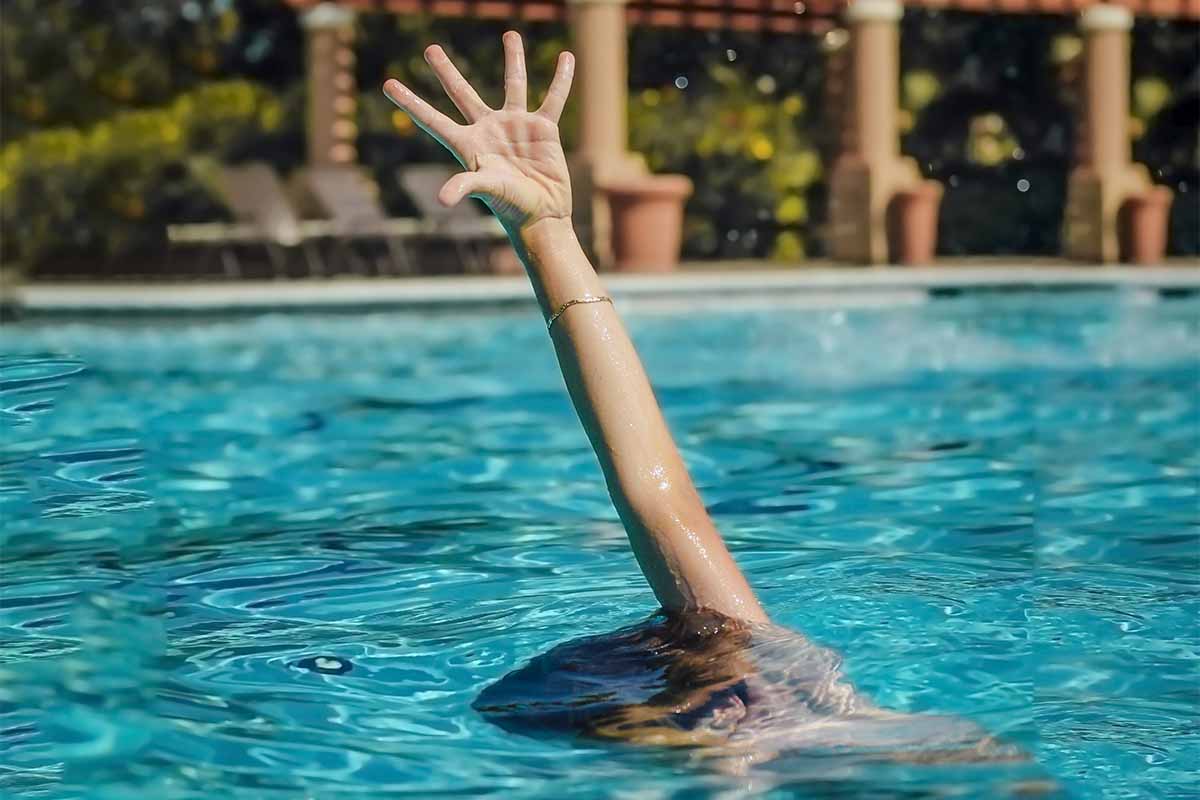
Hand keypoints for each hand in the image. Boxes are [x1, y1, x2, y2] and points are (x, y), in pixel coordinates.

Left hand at [383, 32, 574, 231]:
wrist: (543, 213)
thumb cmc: (511, 205)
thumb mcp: (487, 189)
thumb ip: (465, 186)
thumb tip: (443, 200)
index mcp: (467, 143)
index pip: (432, 118)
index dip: (410, 102)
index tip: (388, 84)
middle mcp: (488, 129)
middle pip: (461, 93)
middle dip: (445, 71)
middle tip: (430, 49)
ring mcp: (516, 125)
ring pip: (513, 84)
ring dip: (513, 58)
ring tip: (511, 34)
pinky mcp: (543, 128)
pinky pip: (553, 98)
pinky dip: (561, 79)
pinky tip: (567, 57)